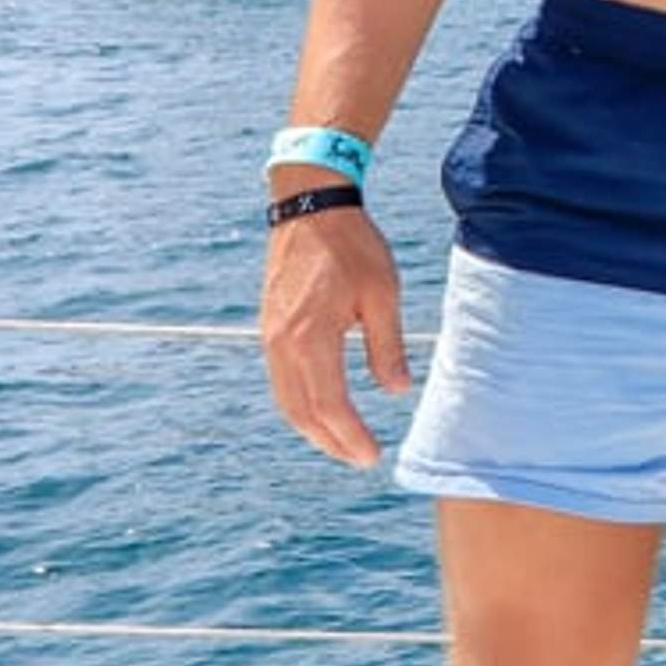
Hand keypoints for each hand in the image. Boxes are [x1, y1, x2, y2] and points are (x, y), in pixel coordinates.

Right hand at [261, 202, 411, 464]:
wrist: (310, 206)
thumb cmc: (352, 245)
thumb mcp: (382, 293)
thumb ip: (387, 346)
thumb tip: (396, 391)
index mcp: (310, 338)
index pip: (329, 405)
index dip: (350, 436)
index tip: (373, 456)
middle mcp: (282, 345)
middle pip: (302, 413)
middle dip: (331, 442)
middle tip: (360, 459)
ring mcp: (270, 338)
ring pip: (286, 401)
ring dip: (313, 428)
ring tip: (343, 443)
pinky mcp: (270, 329)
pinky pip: (280, 381)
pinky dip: (300, 405)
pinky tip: (322, 409)